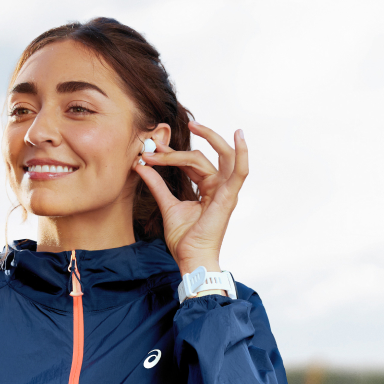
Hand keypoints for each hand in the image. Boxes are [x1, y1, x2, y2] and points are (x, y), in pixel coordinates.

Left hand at [134, 121, 247, 276]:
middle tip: (157, 141)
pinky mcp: (229, 197)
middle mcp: (219, 187)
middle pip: (200, 157)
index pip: (191, 163)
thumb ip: (157, 185)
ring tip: (194, 124)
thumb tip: (141, 165)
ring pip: (216, 157)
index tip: (149, 152)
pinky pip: (240, 171)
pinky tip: (239, 135)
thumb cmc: (184, 239)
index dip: (170, 155)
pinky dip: (242, 153)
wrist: (190, 258)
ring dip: (204, 141)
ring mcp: (226, 191)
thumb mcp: (167, 205)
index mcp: (208, 189)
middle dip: (177, 149)